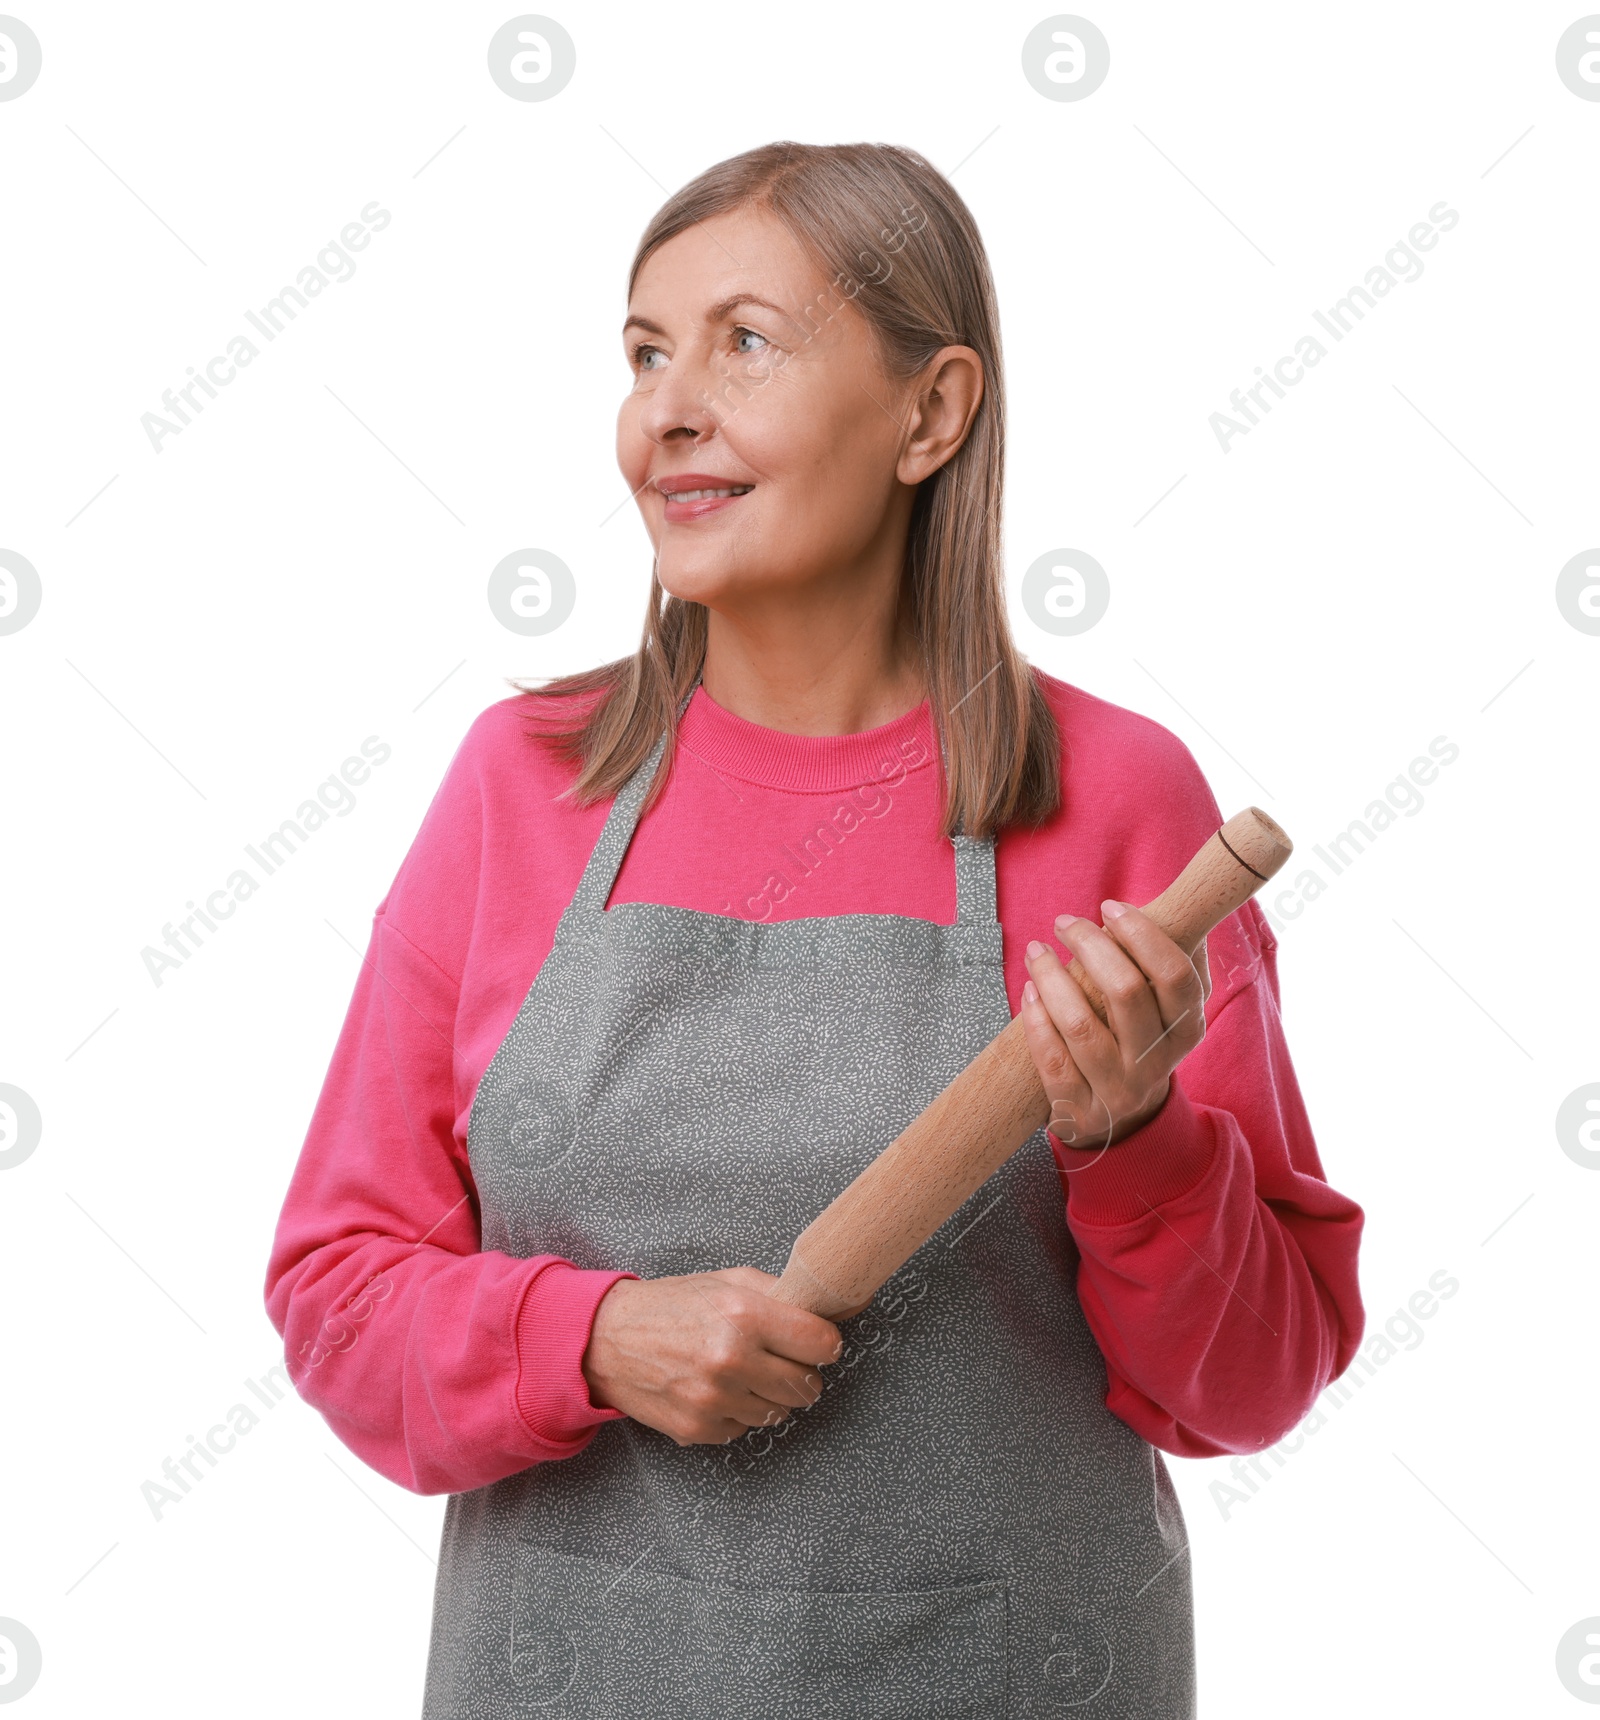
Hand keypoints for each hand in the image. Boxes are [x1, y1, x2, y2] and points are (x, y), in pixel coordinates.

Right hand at [581, 1266, 844, 1445]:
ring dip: (770, 1395)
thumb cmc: (673, 1305)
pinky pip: (744, 1428)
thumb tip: (830, 1307)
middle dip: (801, 1372)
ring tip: (745, 1372)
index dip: (825, 1343)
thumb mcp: (728, 1280)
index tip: (818, 1343)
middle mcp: (732, 1359)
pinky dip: (738, 1412)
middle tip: (782, 1359)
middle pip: (807, 1385)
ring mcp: (715, 1399)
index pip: (822, 1343)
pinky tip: (719, 1389)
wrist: (609, 1339)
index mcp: (745, 1314)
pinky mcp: (699, 1428)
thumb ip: (779, 1293)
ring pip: (779, 1412)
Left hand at [1018, 900, 1211, 1155]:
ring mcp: (1119, 1092)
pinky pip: (1051, 1060)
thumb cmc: (1136, 1039)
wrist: (1120, 1119)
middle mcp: (1157, 1063)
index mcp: (1187, 1030)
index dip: (1141, 933)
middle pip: (1126, 991)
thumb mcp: (1164, 1006)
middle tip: (1064, 922)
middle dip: (1089, 944)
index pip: (1175, 975)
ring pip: (1080, 1024)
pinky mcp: (1081, 1112)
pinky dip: (1035, 1019)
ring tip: (1037, 951)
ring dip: (1052, 976)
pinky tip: (1029, 991)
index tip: (1108, 907)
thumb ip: (1167, 959)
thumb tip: (1168, 905)